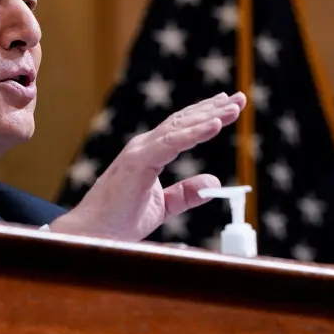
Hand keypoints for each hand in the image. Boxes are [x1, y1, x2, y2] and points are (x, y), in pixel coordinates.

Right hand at [51, 91, 246, 240]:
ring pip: (180, 127)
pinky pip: (171, 143)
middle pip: (183, 121)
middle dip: (213, 109)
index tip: (227, 107)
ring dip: (209, 116)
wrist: (94, 234)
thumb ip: (185, 194)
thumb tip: (213, 183)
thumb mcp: (162, 206)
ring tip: (234, 107)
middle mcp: (143, 147)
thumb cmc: (119, 222)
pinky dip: (194, 133)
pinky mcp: (137, 162)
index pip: (180, 129)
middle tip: (239, 99)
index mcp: (148, 155)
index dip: (205, 116)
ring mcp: (139, 152)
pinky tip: (215, 125)